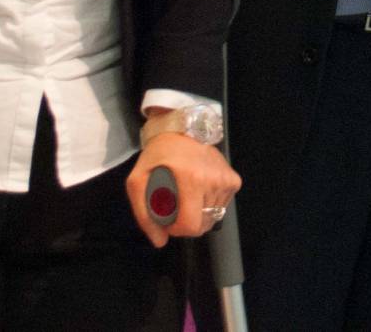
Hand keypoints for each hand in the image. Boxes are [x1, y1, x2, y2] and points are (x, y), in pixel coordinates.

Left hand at [126, 131, 239, 247]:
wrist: (180, 130)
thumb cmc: (157, 156)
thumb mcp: (137, 182)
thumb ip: (144, 215)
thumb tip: (160, 241)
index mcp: (191, 180)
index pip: (191, 225)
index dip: (177, 230)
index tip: (168, 220)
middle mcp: (213, 180)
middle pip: (204, 223)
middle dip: (188, 223)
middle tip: (177, 208)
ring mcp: (226, 179)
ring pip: (214, 216)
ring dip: (200, 213)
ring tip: (188, 197)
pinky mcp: (233, 179)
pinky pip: (223, 205)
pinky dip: (211, 205)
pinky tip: (200, 193)